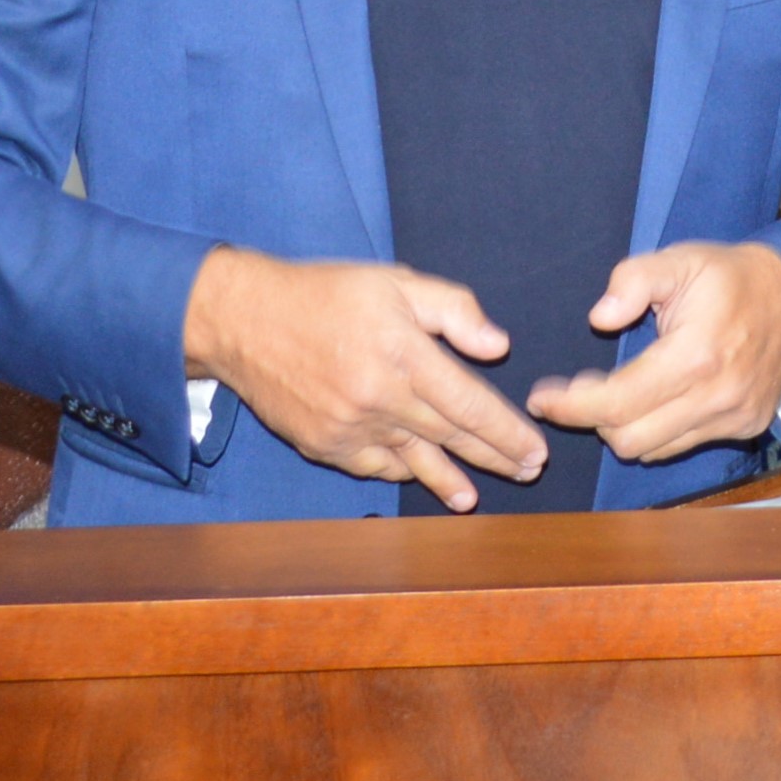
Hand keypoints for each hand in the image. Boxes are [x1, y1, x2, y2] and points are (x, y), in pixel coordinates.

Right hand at [181, 247, 546, 510]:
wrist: (244, 320)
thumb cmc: (324, 294)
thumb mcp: (394, 282)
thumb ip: (452, 309)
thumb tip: (497, 345)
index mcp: (403, 353)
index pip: (470, 404)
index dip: (507, 431)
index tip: (535, 447)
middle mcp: (380, 397)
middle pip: (450, 437)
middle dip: (494, 457)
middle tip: (527, 471)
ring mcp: (350, 427)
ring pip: (414, 460)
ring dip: (449, 480)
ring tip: (474, 499)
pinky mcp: (324, 445)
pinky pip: (373, 466)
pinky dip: (399, 472)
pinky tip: (415, 477)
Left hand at [525, 242, 780, 464]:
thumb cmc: (727, 275)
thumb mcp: (677, 258)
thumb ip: (632, 281)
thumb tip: (598, 318)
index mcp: (696, 355)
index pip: (618, 402)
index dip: (571, 405)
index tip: (542, 398)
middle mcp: (717, 397)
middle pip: (629, 438)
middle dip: (591, 418)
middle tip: (576, 389)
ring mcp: (734, 418)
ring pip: (653, 450)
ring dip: (623, 426)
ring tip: (612, 391)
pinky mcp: (745, 428)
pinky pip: (680, 445)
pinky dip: (656, 430)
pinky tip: (651, 399)